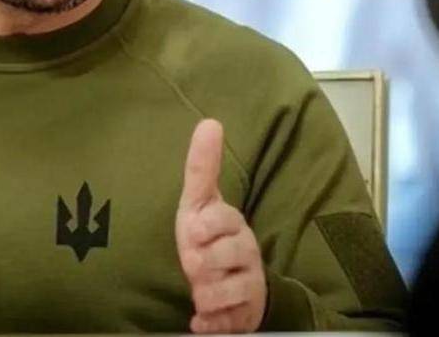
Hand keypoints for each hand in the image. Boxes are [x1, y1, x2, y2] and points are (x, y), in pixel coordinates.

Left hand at [176, 119, 266, 333]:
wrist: (232, 283)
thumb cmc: (209, 236)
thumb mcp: (199, 201)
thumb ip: (202, 166)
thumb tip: (210, 122)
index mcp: (232, 223)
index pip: (224, 218)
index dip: (206, 225)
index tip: (192, 230)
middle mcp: (245, 251)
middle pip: (231, 253)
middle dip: (204, 260)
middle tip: (190, 263)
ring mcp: (248, 284)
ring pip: (232, 290)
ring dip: (208, 294)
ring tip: (197, 293)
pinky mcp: (245, 313)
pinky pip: (230, 322)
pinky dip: (213, 324)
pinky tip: (199, 324)